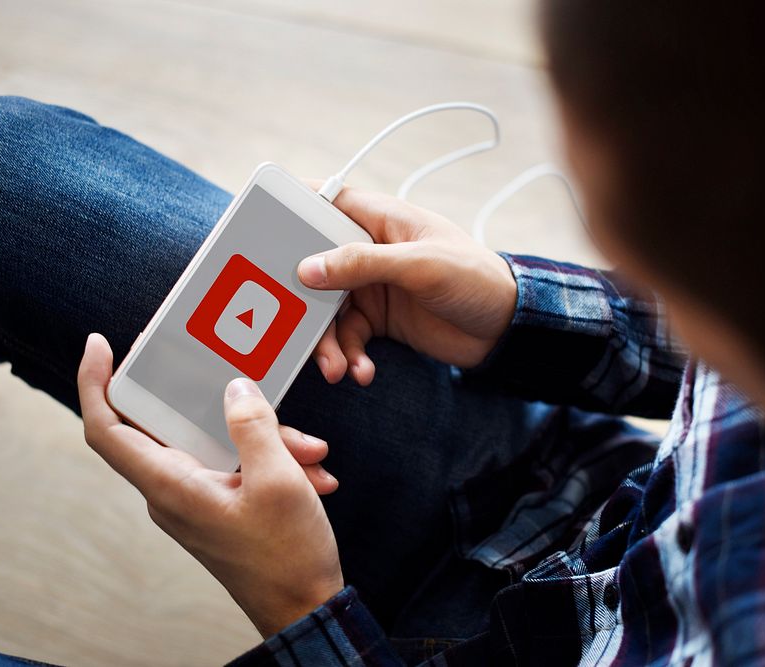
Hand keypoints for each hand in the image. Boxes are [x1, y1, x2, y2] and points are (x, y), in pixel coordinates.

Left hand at [78, 333, 343, 636]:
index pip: (106, 429)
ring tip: (308, 448)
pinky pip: (235, 464)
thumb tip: (234, 388)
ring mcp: (195, 499)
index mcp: (170, 486)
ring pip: (214, 443)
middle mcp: (172, 492)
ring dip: (262, 436)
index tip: (99, 346)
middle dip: (211, 400)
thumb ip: (253, 427)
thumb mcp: (278, 482)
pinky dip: (269, 459)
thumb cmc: (286, 558)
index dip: (94, 383)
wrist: (304, 609)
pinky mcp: (219, 505)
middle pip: (166, 425)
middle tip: (223, 365)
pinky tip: (312, 470)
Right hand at [298, 185, 516, 384]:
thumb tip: (307, 269)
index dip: (290, 212)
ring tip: (336, 368)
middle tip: (288, 323)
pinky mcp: (378, 320)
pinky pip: (347, 338)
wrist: (507, 330)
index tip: (257, 231)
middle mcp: (369, 250)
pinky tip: (361, 372)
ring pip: (326, 310)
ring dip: (326, 341)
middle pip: (314, 265)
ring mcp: (371, 287)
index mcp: (380, 219)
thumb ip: (363, 263)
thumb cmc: (475, 278)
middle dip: (300, 298)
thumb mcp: (420, 265)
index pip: (324, 202)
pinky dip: (348, 356)